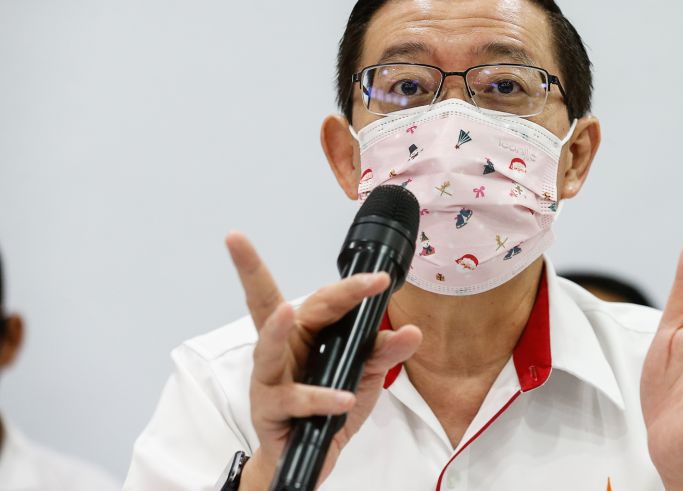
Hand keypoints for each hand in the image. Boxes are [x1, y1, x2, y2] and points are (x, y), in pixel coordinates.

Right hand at [224, 231, 421, 490]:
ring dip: (274, 330)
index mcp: (306, 332)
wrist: (313, 458)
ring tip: (286, 311)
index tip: (382, 278)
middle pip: (273, 305)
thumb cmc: (331, 407)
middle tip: (248, 247)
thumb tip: (412, 332)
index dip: (350, 285)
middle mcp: (281, 348)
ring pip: (266, 349)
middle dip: (253, 272)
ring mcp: (268, 378)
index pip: (324, 299)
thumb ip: (385, 352)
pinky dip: (320, 398)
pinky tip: (343, 398)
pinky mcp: (267, 410)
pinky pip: (294, 400)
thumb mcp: (366, 375)